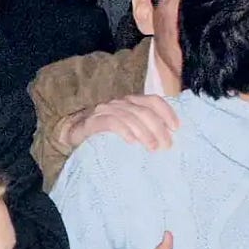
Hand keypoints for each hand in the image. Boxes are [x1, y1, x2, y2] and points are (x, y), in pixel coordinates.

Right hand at [62, 94, 179, 151]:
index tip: (176, 128)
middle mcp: (119, 103)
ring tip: (153, 148)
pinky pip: (112, 123)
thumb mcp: (127, 127)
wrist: (72, 134)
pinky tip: (132, 142)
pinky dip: (124, 131)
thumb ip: (143, 126)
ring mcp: (104, 110)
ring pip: (130, 116)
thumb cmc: (104, 134)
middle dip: (158, 128)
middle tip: (166, 146)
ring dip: (145, 132)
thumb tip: (168, 137)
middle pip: (144, 111)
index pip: (153, 100)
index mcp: (130, 102)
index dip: (167, 112)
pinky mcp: (92, 121)